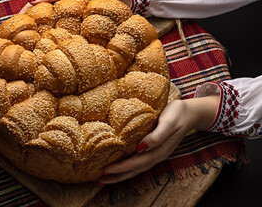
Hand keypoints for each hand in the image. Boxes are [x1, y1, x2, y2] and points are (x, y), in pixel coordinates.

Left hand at [99, 96, 218, 183]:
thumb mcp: (168, 122)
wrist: (191, 113)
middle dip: (117, 176)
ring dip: (121, 175)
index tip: (106, 170)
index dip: (121, 168)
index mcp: (159, 151)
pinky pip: (140, 162)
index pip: (136, 163)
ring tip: (106, 178)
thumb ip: (157, 136)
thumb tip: (141, 147)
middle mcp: (157, 155)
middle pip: (135, 170)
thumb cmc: (177, 114)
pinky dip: (129, 168)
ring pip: (137, 169)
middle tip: (100, 179)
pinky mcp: (155, 150)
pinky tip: (120, 167)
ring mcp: (157, 154)